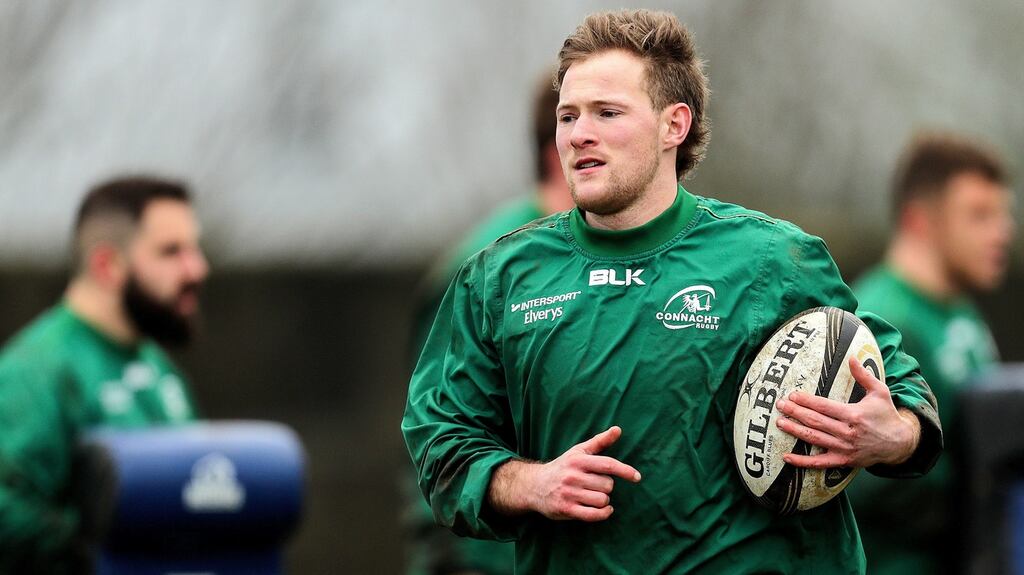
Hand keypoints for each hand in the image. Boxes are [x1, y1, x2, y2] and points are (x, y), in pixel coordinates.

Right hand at [487, 426, 640, 521]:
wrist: (535, 485)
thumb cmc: (563, 467)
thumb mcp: (579, 451)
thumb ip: (600, 441)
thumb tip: (618, 429)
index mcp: (579, 460)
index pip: (608, 465)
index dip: (625, 471)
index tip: (637, 477)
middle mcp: (573, 476)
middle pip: (608, 485)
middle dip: (606, 486)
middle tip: (595, 484)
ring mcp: (570, 493)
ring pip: (602, 500)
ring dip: (603, 500)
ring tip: (593, 495)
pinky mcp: (567, 509)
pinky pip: (594, 515)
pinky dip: (603, 513)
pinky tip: (605, 509)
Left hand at [775, 357, 920, 468]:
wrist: (900, 443)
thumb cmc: (887, 415)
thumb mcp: (880, 392)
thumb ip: (864, 375)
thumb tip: (852, 357)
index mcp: (854, 415)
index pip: (823, 406)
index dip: (805, 401)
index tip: (792, 395)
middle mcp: (847, 432)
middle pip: (815, 421)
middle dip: (795, 412)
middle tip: (779, 405)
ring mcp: (844, 449)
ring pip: (814, 439)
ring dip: (795, 430)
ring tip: (779, 422)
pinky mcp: (843, 461)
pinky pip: (819, 463)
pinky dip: (802, 462)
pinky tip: (786, 457)